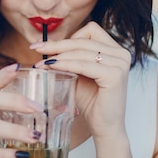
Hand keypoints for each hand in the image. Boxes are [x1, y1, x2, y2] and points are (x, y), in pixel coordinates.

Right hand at [0, 64, 40, 157]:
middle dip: (14, 101)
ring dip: (15, 130)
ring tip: (35, 137)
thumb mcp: (4, 126)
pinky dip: (5, 154)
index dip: (1, 75)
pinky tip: (21, 155)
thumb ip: (21, 115)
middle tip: (37, 109)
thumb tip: (60, 108)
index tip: (18, 67)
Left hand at [30, 22, 131, 139]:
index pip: (90, 30)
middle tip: (35, 49)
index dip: (67, 37)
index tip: (44, 45)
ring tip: (42, 64)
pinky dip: (66, 64)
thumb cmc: (92, 102)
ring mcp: (120, 63)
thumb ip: (69, 59)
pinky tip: (52, 68)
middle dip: (57, 44)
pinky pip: (83, 64)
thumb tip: (45, 47)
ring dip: (58, 56)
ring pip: (81, 50)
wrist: (104, 127)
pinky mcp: (115, 75)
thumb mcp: (79, 74)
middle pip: (83, 40)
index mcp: (115, 50)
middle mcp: (121, 53)